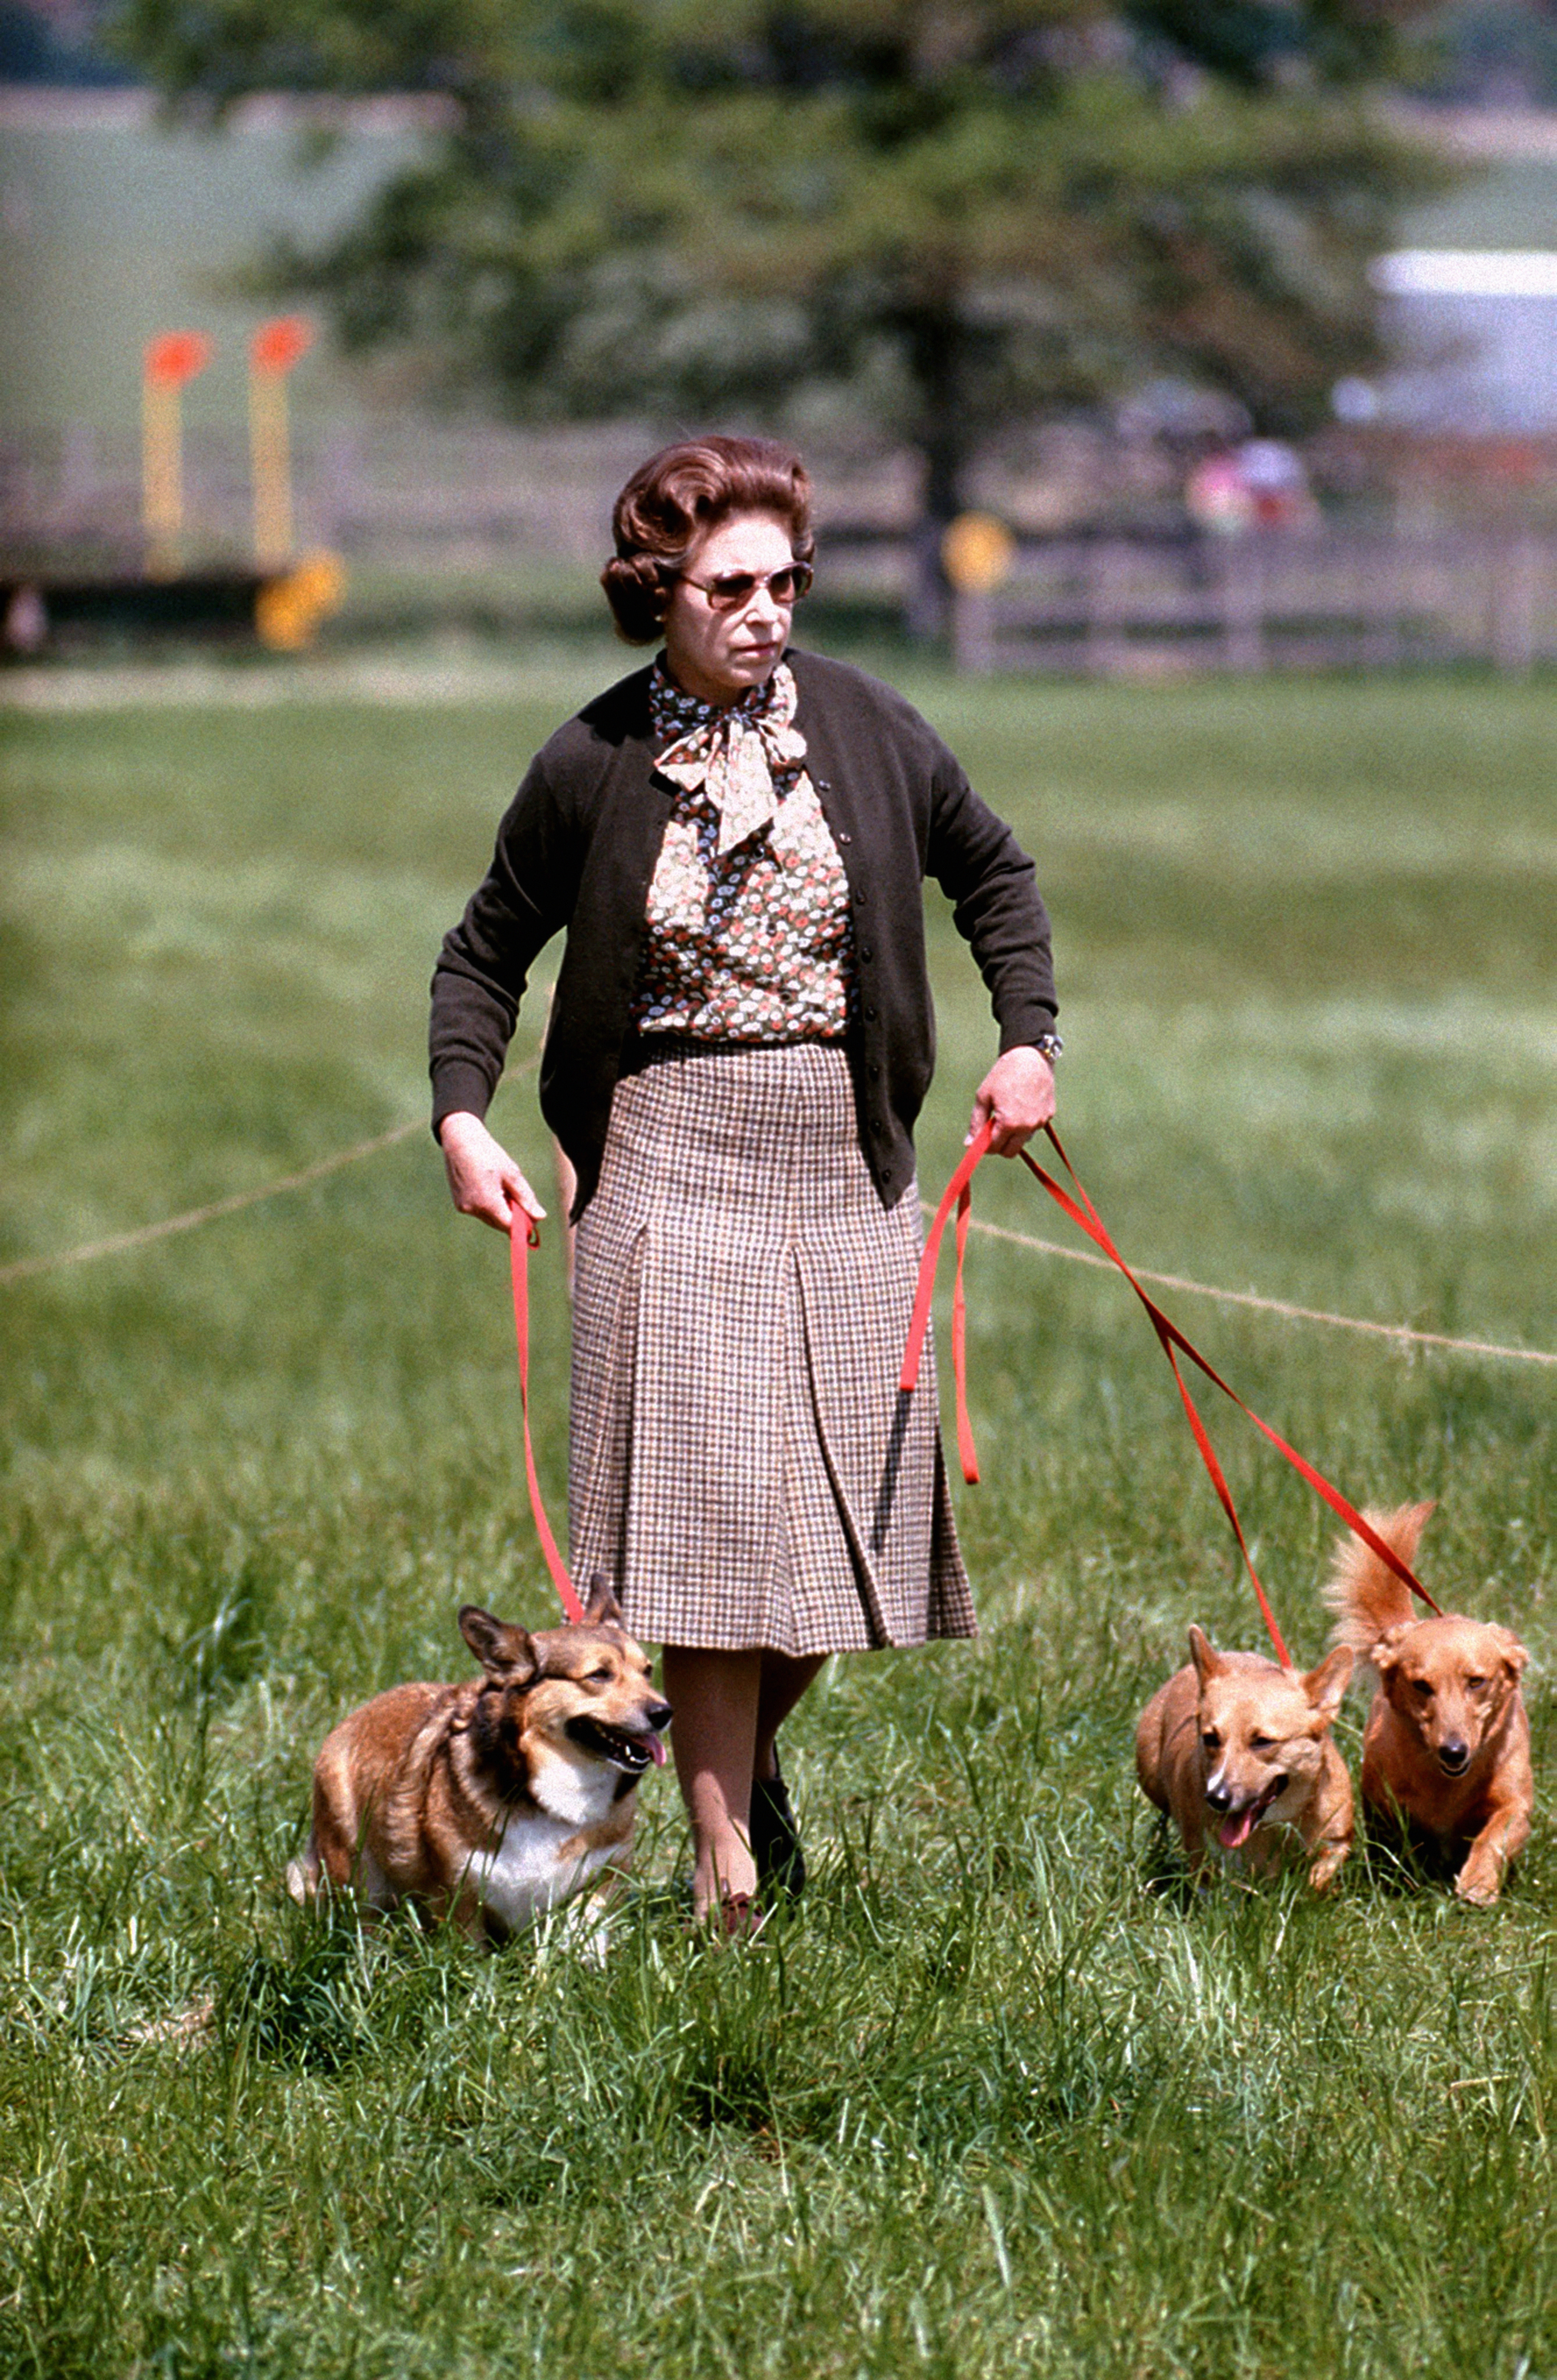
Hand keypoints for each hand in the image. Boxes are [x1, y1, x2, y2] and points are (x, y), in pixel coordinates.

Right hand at [438, 1111, 545, 1230]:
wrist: (460, 1140)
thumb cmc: (488, 1154)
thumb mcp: (512, 1174)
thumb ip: (526, 1198)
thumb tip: (540, 1217)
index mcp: (487, 1203)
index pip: (510, 1226)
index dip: (524, 1225)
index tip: (533, 1217)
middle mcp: (473, 1209)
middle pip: (500, 1224)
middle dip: (513, 1217)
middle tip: (518, 1197)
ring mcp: (463, 1207)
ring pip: (490, 1219)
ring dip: (501, 1211)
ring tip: (503, 1188)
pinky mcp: (459, 1204)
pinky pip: (479, 1212)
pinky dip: (489, 1206)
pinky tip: (491, 1187)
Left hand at [967, 1046, 1054, 1156]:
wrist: (1030, 1056)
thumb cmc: (1004, 1074)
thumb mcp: (983, 1097)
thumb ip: (976, 1122)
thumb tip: (969, 1143)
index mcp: (1010, 1123)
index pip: (995, 1148)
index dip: (985, 1145)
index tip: (980, 1138)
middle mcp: (1028, 1127)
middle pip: (1011, 1152)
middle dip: (999, 1145)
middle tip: (992, 1129)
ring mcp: (1040, 1122)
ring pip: (1023, 1140)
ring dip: (1013, 1134)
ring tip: (1008, 1112)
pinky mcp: (1049, 1115)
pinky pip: (1033, 1127)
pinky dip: (1025, 1123)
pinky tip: (1021, 1105)